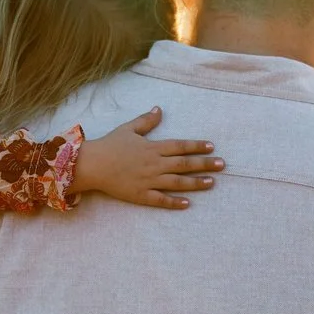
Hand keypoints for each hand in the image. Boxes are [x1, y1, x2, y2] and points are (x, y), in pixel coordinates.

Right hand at [71, 107, 224, 208]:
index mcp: (152, 147)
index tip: (212, 146)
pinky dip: (174, 202)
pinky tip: (187, 203)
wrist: (91, 164)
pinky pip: (160, 199)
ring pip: (177, 182)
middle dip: (204, 164)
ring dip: (195, 183)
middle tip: (222, 165)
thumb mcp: (128, 129)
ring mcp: (148, 180)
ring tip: (212, 183)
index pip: (180, 146)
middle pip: (184, 164)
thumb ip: (146, 121)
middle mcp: (154, 164)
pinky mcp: (140, 194)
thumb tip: (159, 110)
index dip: (196, 146)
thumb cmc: (109, 145)